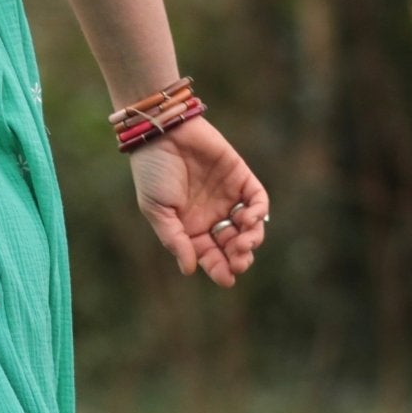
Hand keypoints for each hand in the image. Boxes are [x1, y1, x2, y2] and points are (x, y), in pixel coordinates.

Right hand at [125, 115, 268, 287]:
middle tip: (239, 262)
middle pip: (232, 244)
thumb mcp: (156, 210)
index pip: (209, 254)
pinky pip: (257, 200)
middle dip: (239, 257)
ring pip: (249, 226)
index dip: (219, 269)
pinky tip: (250, 219)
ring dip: (251, 239)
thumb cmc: (152, 172)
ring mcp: (227, 196)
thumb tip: (190, 269)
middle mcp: (210, 214)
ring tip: (244, 243)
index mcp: (189, 226)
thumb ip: (174, 239)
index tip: (227, 280)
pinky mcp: (240, 177)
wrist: (162, 132)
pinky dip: (259, 212)